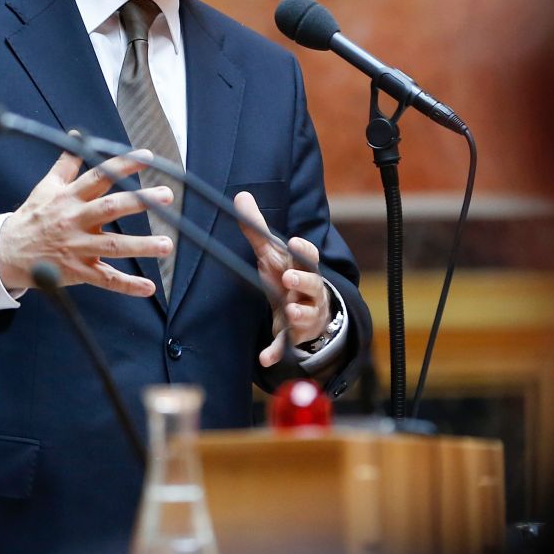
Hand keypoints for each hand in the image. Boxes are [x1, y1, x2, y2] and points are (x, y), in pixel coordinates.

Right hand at [0, 147, 174, 297]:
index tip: (148, 157)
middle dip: (140, 201)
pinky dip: (127, 285)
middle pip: (110, 208)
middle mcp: (75, 220)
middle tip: (166, 195)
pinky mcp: (77, 271)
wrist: (6, 253)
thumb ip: (66, 164)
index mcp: (69, 197)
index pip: (99, 176)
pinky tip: (148, 287)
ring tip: (167, 245)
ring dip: (141, 246)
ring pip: (113, 246)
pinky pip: (105, 279)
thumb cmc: (32, 218)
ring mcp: (77, 247)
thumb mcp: (45, 187)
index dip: (123, 164)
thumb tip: (76, 136)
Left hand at [235, 191, 330, 367]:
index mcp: (303, 269)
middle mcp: (309, 293)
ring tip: (292, 313)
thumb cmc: (288, 277)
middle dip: (304, 282)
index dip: (304, 251)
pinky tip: (264, 359)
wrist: (309, 314)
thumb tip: (240, 195)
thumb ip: (257, 229)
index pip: (308, 258)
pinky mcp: (294, 337)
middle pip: (313, 285)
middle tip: (291, 279)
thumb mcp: (273, 255)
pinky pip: (286, 345)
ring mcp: (305, 316)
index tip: (296, 242)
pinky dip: (276, 352)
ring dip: (300, 314)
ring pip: (307, 315)